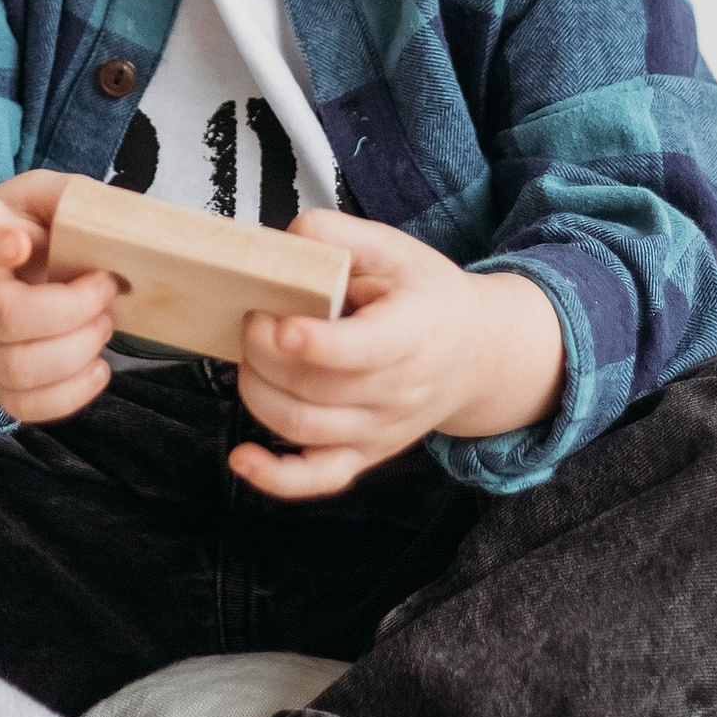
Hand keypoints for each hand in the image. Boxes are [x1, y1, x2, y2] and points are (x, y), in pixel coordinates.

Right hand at [0, 172, 117, 422]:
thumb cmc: (4, 236)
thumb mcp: (23, 200)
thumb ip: (62, 197)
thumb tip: (109, 216)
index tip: (19, 242)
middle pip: (5, 318)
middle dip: (70, 307)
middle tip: (106, 285)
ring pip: (19, 369)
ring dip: (77, 349)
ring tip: (104, 323)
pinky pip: (27, 406)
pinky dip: (72, 394)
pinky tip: (97, 366)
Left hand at [230, 215, 566, 499]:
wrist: (474, 354)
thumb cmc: (425, 296)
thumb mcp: (391, 248)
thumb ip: (333, 236)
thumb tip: (279, 247)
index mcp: (414, 331)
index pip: (365, 350)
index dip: (317, 343)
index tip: (282, 327)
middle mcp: (399, 391)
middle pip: (314, 387)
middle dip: (262, 350)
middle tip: (254, 315)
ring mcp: (380, 430)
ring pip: (302, 427)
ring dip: (256, 389)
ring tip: (254, 352)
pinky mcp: (363, 455)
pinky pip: (316, 480)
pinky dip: (273, 476)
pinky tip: (242, 457)